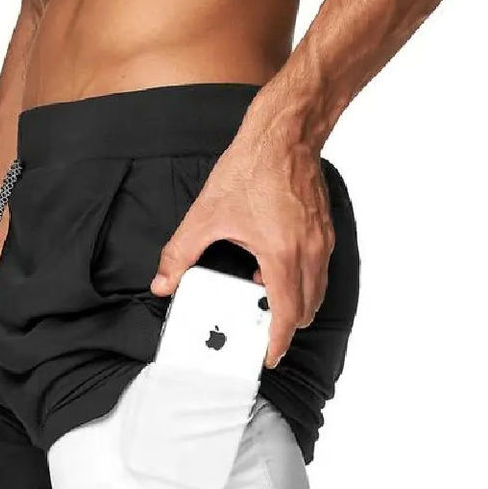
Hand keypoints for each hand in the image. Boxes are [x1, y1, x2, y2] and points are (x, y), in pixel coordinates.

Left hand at [150, 129, 333, 366]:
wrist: (285, 133)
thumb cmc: (252, 168)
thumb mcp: (205, 215)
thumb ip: (180, 254)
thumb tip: (163, 283)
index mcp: (282, 256)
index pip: (286, 314)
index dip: (277, 340)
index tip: (268, 354)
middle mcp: (309, 252)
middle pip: (307, 309)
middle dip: (286, 326)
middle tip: (261, 331)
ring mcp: (321, 241)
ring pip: (316, 290)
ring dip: (295, 303)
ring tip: (262, 297)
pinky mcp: (324, 229)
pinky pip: (318, 269)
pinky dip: (301, 279)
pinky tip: (271, 267)